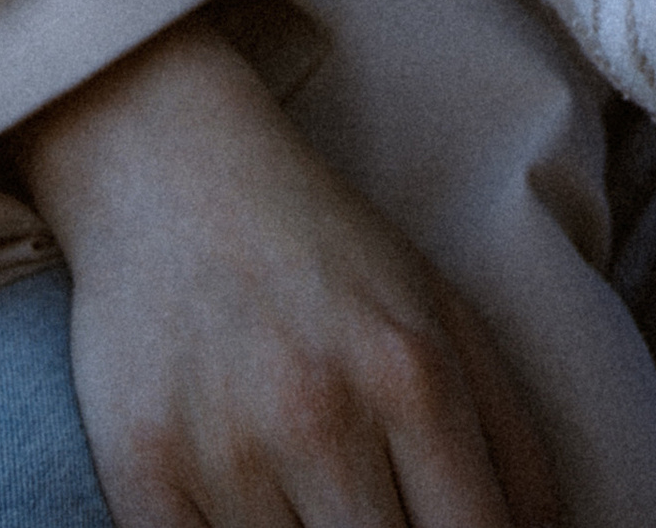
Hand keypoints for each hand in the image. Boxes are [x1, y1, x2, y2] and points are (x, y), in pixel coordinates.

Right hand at [19, 18, 558, 527]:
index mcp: (414, 371)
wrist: (167, 162)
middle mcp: (323, 413)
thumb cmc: (321, 250)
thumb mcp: (441, 312)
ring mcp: (228, 449)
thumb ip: (511, 441)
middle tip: (371, 508)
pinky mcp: (143, 472)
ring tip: (307, 496)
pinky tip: (245, 509)